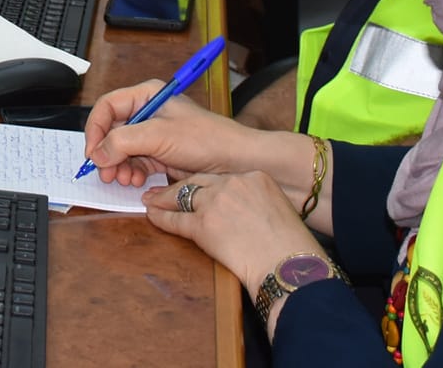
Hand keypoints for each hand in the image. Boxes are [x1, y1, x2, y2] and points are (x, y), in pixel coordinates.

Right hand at [82, 77, 246, 185]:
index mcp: (146, 96)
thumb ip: (123, 142)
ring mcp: (154, 136)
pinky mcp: (160, 155)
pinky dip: (132, 174)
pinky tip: (137, 181)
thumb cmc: (207, 139)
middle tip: (107, 173)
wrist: (236, 162)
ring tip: (126, 179)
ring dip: (119, 167)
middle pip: (112, 132)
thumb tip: (97, 154)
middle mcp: (147, 113)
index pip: (107, 108)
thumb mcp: (159, 136)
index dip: (95, 129)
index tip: (92, 152)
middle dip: (107, 154)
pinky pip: (135, 164)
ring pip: (121, 151)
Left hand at [143, 170, 325, 307]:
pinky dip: (162, 218)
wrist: (289, 266)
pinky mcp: (204, 225)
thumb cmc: (291, 247)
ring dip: (164, 199)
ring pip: (182, 196)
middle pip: (198, 181)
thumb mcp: (279, 210)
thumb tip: (242, 210)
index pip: (221, 177)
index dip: (204, 184)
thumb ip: (258, 201)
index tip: (194, 187)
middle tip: (162, 191)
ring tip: (151, 201)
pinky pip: (176, 220)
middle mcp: (234, 183)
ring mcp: (217, 202)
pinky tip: (152, 216)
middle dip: (179, 187)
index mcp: (256, 177)